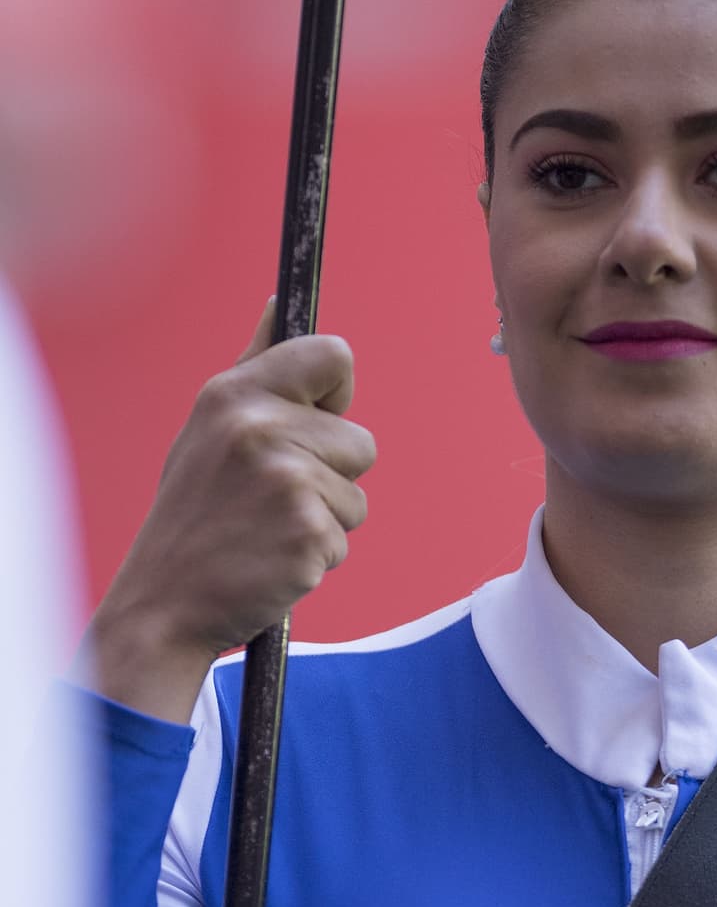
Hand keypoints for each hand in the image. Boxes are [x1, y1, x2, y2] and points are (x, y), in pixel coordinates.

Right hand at [86, 299, 376, 721]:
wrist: (165, 603)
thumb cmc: (194, 513)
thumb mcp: (208, 428)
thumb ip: (255, 367)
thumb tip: (281, 302)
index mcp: (236, 394)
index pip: (335, 356)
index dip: (335, 394)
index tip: (314, 421)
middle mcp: (262, 429)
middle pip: (361, 441)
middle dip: (330, 475)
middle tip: (270, 500)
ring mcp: (288, 483)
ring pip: (357, 496)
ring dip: (324, 519)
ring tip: (267, 531)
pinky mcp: (309, 535)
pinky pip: (344, 539)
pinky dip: (315, 557)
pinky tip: (270, 560)